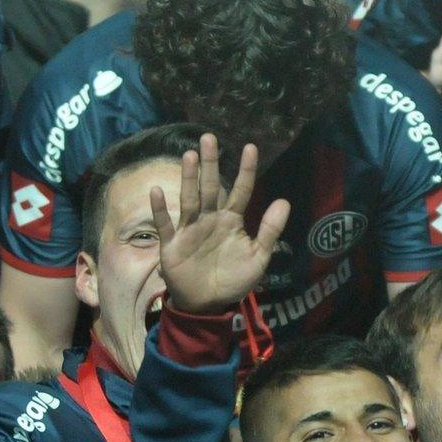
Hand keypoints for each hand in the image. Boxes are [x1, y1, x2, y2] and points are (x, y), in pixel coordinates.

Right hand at [150, 134, 290, 314]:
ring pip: (190, 198)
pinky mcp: (172, 243)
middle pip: (211, 186)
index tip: (251, 147)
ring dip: (188, 178)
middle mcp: (210, 218)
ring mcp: (190, 229)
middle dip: (211, 163)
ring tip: (189, 155)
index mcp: (232, 220)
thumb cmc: (234, 279)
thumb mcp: (258, 257)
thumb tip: (284, 201)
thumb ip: (270, 230)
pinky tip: (157, 191)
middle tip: (209, 138)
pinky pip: (166, 224)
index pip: (241, 191)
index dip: (246, 170)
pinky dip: (161, 209)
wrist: (208, 304)